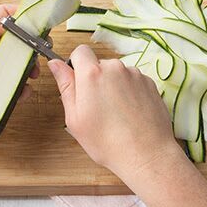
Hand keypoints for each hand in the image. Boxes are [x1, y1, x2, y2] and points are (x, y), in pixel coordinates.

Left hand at [0, 4, 39, 132]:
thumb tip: (9, 22)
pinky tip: (22, 91)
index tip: (36, 24)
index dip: (20, 17)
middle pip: (15, 42)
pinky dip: (22, 88)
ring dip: (29, 68)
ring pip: (18, 65)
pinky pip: (15, 86)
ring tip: (32, 75)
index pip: (2, 17)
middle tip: (38, 53)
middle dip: (29, 46)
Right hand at [47, 45, 180, 178]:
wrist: (146, 154)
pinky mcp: (150, 83)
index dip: (77, 66)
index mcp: (92, 74)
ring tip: (116, 114)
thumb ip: (65, 85)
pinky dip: (130, 92)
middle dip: (96, 79)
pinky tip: (130, 114)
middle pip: (100, 64)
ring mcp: (135, 74)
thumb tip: (55, 63)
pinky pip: (133, 81)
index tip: (79, 84)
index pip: (80, 51)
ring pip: (117, 73)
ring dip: (114, 86)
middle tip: (97, 108)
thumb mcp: (75, 117)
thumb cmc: (106, 142)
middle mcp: (115, 68)